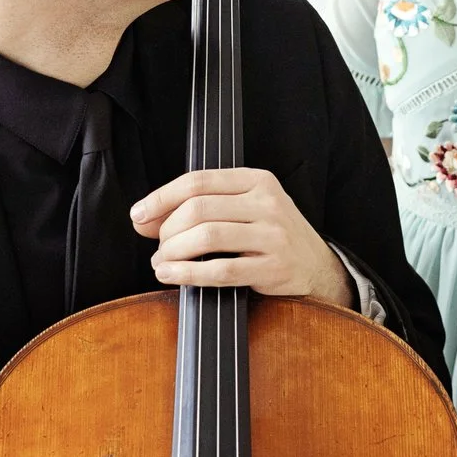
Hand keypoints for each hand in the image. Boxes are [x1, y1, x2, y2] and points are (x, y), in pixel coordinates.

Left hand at [129, 168, 355, 306]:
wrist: (318, 268)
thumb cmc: (271, 237)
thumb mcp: (245, 209)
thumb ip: (201, 208)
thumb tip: (144, 219)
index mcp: (257, 180)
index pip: (198, 181)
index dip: (161, 198)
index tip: (139, 215)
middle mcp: (267, 203)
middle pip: (198, 209)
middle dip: (166, 230)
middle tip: (157, 247)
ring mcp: (273, 235)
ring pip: (207, 236)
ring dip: (174, 252)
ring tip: (161, 263)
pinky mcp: (274, 267)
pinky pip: (222, 270)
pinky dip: (189, 274)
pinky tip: (172, 276)